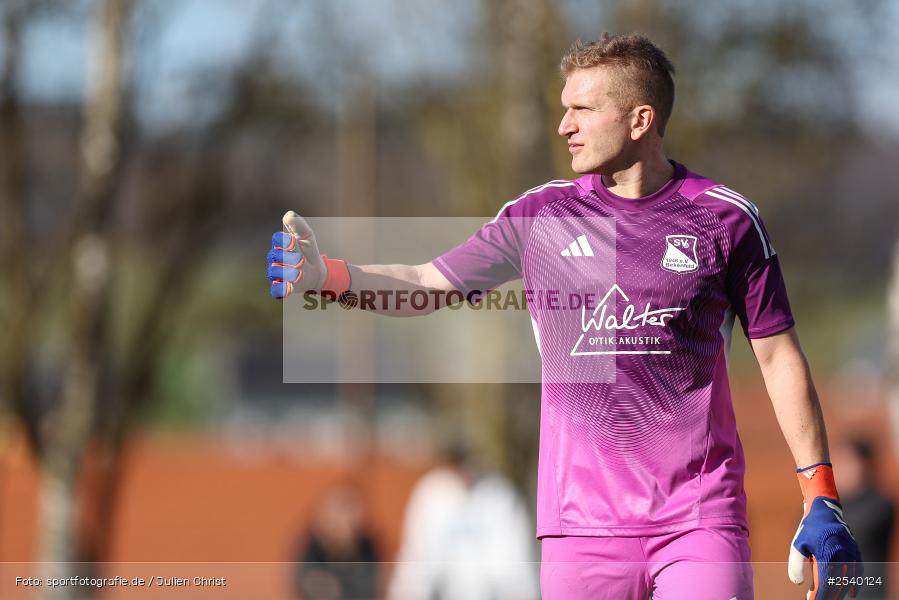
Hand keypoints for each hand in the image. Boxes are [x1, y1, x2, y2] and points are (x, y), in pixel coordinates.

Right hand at [267, 211, 349, 298]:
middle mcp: (276, 259)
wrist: (317, 271)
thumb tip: (289, 215)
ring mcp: (278, 273)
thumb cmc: (308, 251)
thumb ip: (299, 226)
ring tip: (299, 273)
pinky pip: (275, 290)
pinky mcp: (282, 287)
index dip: (283, 240)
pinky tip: (288, 287)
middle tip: (300, 260)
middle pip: (275, 256)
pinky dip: (280, 289)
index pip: (277, 240)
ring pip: (274, 272)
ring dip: (288, 272)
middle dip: (288, 257)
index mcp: (281, 245)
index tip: (293, 242)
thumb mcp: (308, 237)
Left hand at [788, 484, 862, 598]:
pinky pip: (857, 570)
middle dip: (829, 595)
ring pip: (848, 578)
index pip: (824, 581)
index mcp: (826, 553)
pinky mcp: (855, 550)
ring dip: (840, 591)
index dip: (818, 594)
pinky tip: (851, 593)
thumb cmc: (808, 529)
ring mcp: (850, 552)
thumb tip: (798, 583)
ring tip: (832, 598)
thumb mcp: (797, 545)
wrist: (824, 510)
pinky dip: (855, 583)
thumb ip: (796, 564)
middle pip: (837, 583)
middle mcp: (841, 554)